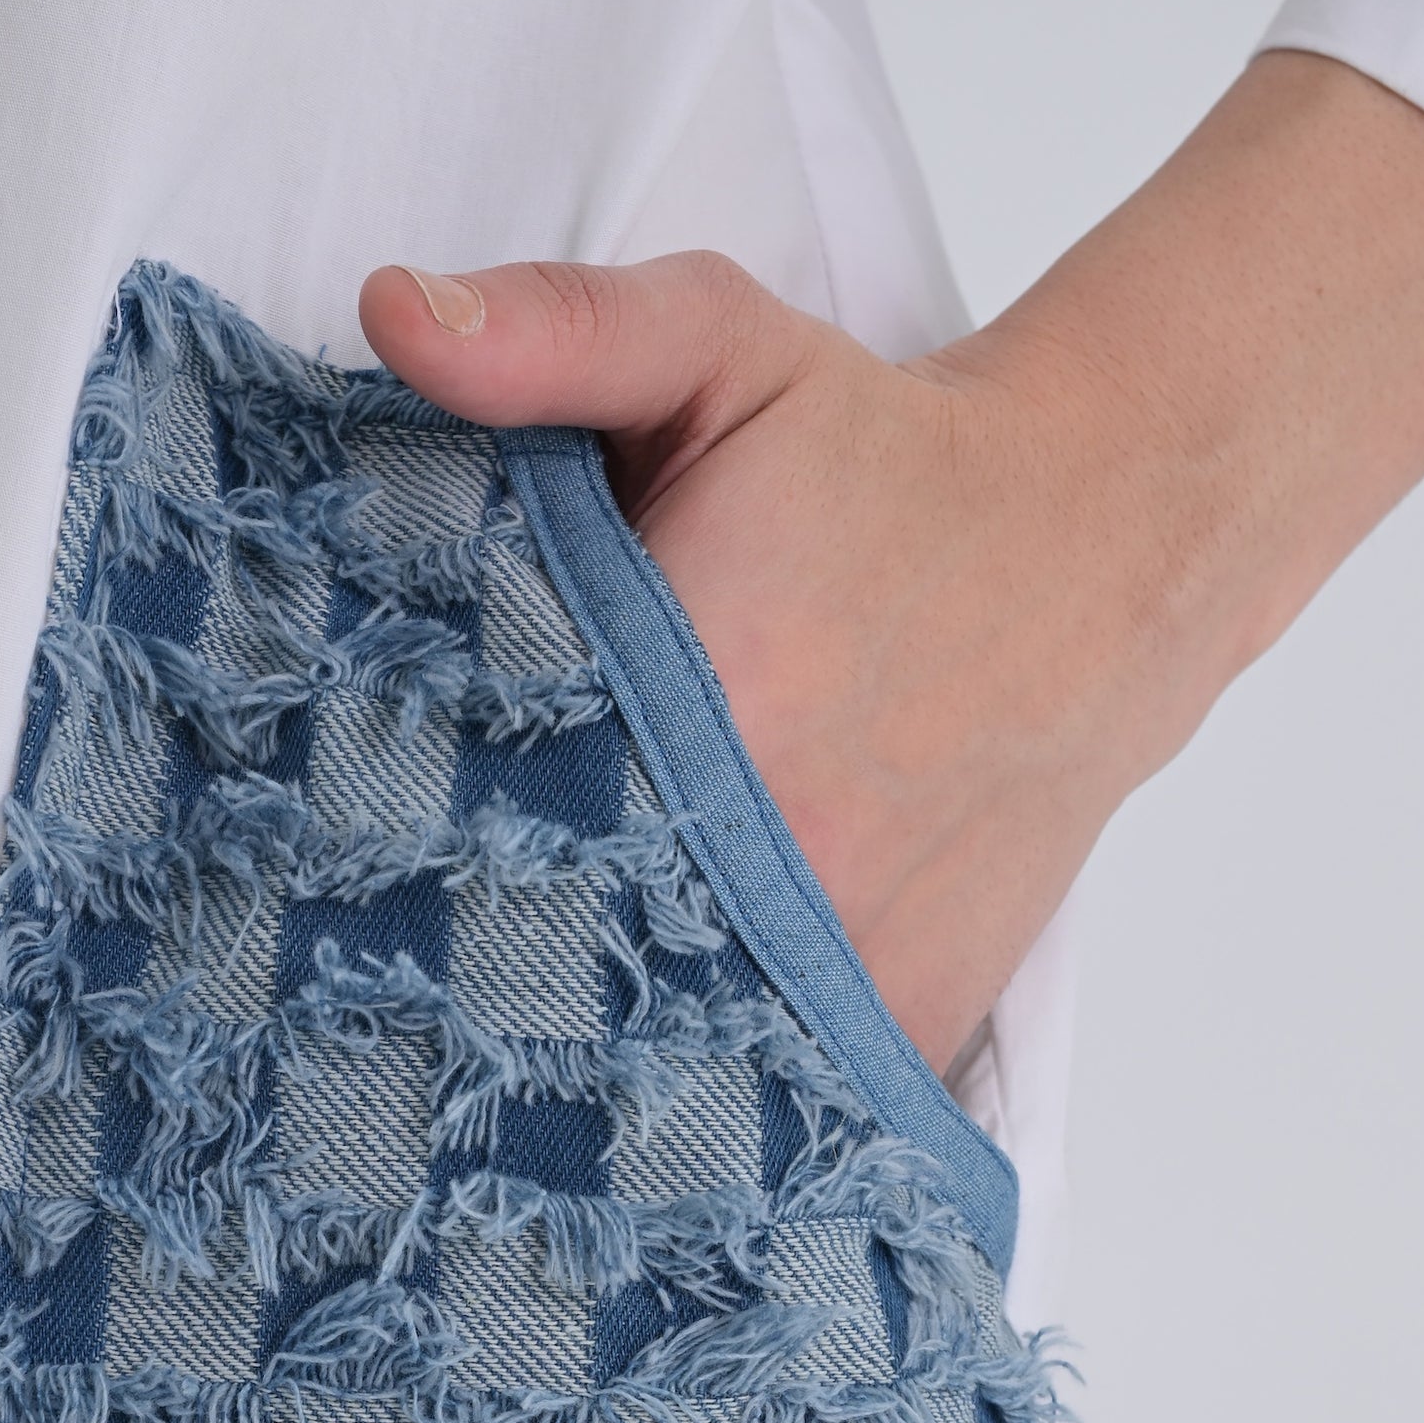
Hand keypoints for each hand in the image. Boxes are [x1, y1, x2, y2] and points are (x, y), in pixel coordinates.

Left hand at [361, 50, 1423, 1078]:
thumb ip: (557, 333)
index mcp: (698, 700)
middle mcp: (773, 856)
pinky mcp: (901, 1021)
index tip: (325, 868)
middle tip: (373, 985)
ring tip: (480, 1061)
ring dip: (568, 1060)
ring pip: (654, 1061)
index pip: (476, 811)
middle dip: (460, 967)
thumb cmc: (887, 463)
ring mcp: (842, 960)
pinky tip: (627, 1085)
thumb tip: (392, 316)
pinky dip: (696, 1105)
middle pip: (547, 958)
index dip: (388, 845)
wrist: (1097, 555)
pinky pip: (765, 1107)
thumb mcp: (723, 350)